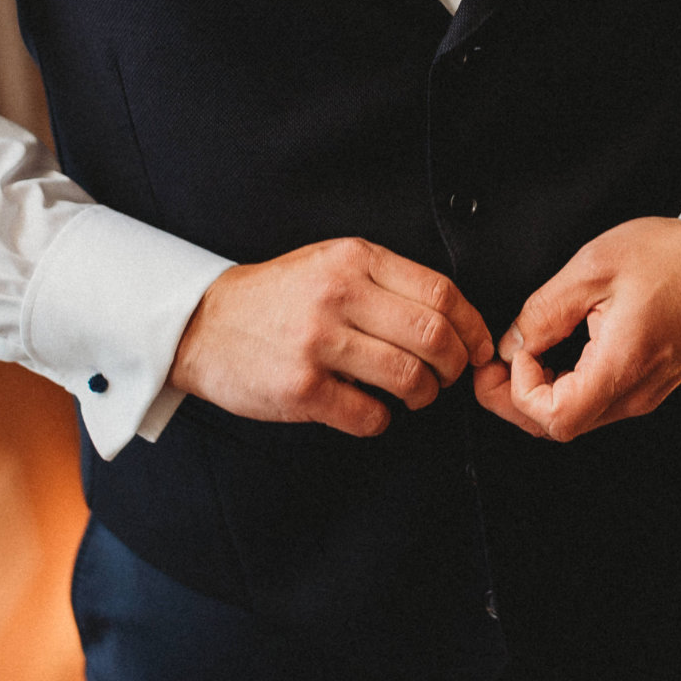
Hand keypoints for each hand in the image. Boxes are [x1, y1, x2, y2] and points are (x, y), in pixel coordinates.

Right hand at [168, 238, 494, 436]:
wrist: (202, 324)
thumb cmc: (277, 297)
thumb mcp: (330, 264)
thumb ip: (386, 281)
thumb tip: (455, 320)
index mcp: (353, 260)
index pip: (441, 293)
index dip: (473, 327)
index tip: (478, 347)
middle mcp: (337, 296)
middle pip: (433, 337)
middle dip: (454, 366)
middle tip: (447, 376)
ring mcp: (317, 343)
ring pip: (408, 378)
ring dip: (423, 395)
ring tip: (412, 395)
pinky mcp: (300, 388)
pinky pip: (369, 416)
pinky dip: (382, 420)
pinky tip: (371, 410)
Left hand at [478, 216, 680, 442]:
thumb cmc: (674, 258)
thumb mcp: (594, 268)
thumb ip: (544, 311)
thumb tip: (512, 344)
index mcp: (622, 366)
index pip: (553, 418)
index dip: (517, 391)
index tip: (511, 352)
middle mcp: (637, 393)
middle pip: (560, 427)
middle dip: (516, 400)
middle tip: (493, 364)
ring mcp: (647, 393)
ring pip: (578, 416)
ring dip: (540, 394)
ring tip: (522, 354)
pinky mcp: (651, 384)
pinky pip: (598, 401)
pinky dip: (567, 386)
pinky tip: (555, 355)